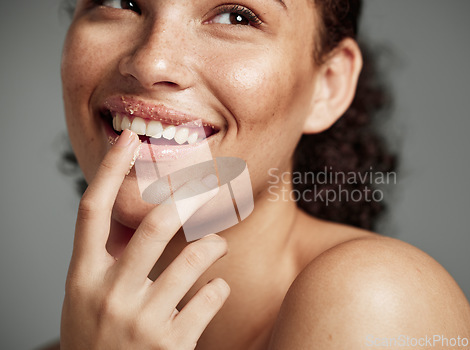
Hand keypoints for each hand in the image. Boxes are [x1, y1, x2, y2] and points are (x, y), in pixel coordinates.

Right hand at [60, 129, 229, 349]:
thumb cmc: (97, 338)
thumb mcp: (87, 298)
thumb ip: (107, 260)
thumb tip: (139, 216)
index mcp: (83, 277)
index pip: (91, 211)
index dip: (110, 171)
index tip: (128, 139)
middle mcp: (109, 294)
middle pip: (155, 225)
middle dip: (188, 200)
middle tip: (207, 187)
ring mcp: (140, 320)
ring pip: (195, 257)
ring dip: (214, 244)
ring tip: (216, 244)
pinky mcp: (171, 343)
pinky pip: (211, 296)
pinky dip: (218, 287)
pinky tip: (213, 290)